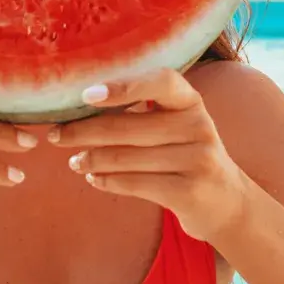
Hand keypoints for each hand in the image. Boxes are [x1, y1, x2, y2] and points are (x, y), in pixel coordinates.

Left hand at [48, 68, 249, 242]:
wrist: (227, 201)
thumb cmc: (186, 154)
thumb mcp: (177, 125)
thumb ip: (143, 111)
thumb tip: (80, 104)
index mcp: (191, 101)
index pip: (161, 81)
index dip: (124, 86)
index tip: (86, 95)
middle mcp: (198, 126)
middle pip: (129, 126)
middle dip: (84, 131)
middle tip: (56, 134)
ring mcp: (197, 160)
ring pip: (126, 158)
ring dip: (91, 159)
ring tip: (73, 161)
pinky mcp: (189, 191)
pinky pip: (135, 184)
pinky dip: (107, 181)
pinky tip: (93, 178)